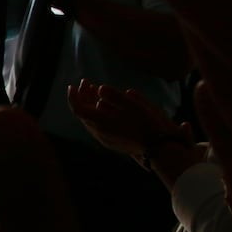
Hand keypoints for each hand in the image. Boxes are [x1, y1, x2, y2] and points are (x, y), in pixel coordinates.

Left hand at [66, 79, 185, 156]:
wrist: (157, 148)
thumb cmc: (147, 124)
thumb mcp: (133, 105)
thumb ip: (114, 96)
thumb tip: (100, 88)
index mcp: (101, 123)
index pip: (78, 108)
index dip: (73, 96)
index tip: (73, 85)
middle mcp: (99, 132)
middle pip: (84, 113)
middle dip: (83, 96)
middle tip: (86, 82)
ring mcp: (104, 139)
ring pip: (90, 120)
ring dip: (90, 104)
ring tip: (94, 90)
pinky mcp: (111, 143)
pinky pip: (97, 126)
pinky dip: (97, 113)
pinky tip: (104, 106)